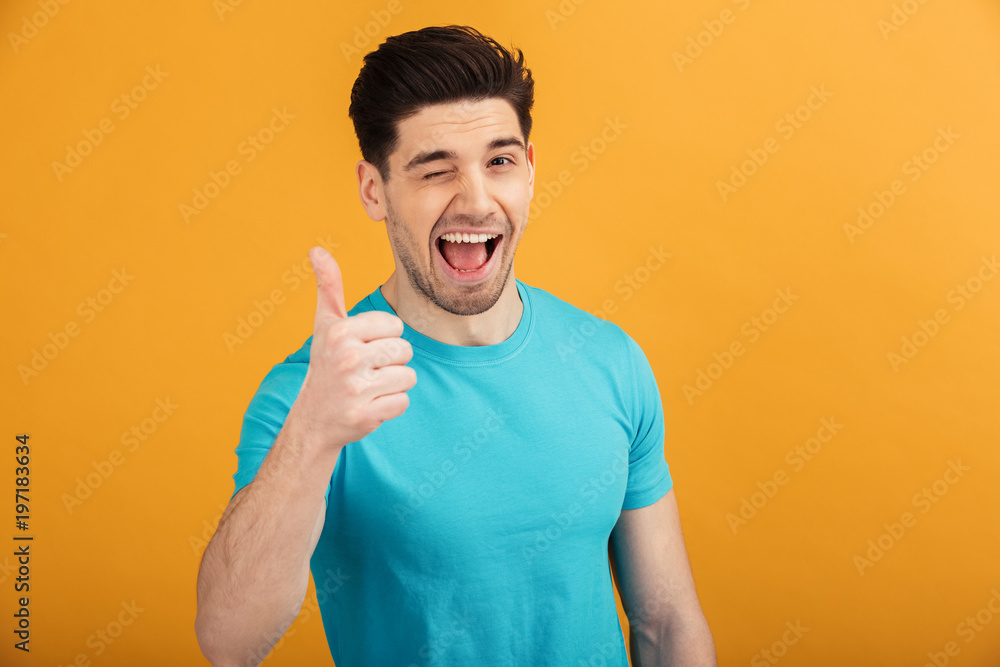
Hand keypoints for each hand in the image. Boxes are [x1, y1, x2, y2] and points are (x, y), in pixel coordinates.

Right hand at [290, 246, 416, 451]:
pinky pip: (403, 401)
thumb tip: (316, 249)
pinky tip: (370, 405)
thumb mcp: (325, 324)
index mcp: (341, 331)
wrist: (313, 419)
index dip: (385, 338)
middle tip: (364, 371)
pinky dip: (391, 405)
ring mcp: (355, 388)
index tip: (362, 349)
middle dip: (391, 362)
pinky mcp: (365, 415)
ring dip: (393, 384)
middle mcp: (347, 357)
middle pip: (405, 350)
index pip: (396, 326)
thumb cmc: (326, 364)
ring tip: (368, 387)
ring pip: (408, 376)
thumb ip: (328, 286)